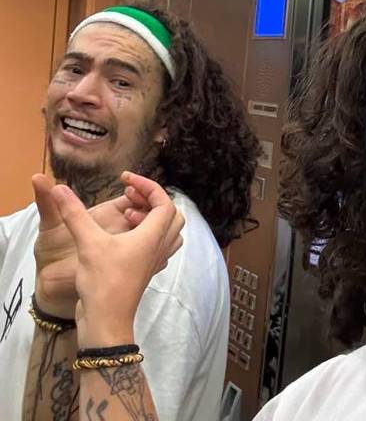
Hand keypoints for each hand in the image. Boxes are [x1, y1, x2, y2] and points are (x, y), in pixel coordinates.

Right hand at [49, 172, 184, 346]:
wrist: (107, 320)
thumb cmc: (104, 282)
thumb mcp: (88, 243)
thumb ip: (75, 213)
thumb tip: (60, 188)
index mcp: (154, 236)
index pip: (164, 201)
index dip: (147, 185)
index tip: (125, 179)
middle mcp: (160, 247)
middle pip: (171, 214)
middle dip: (151, 200)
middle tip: (127, 197)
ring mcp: (156, 260)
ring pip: (168, 231)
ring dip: (151, 218)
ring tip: (126, 216)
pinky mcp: (147, 270)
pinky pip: (158, 245)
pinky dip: (147, 234)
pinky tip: (123, 237)